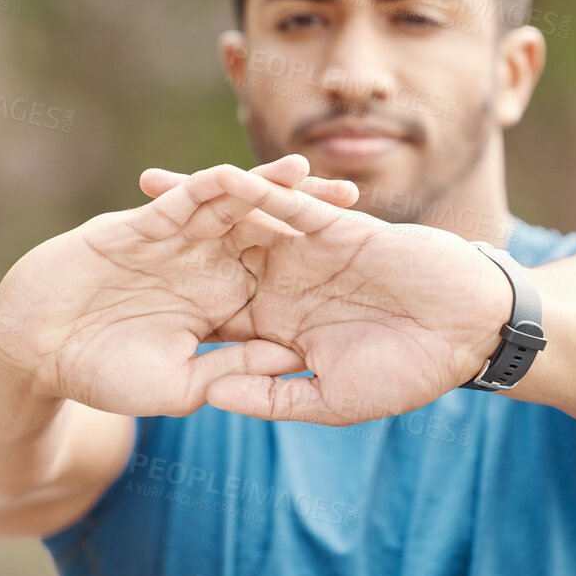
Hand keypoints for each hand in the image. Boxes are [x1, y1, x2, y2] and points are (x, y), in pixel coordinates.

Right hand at [0, 156, 356, 416]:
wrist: (35, 350)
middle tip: (355, 202)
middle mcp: (206, 267)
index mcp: (222, 306)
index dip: (319, 272)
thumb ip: (234, 369)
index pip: (281, 282)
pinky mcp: (143, 224)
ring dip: (268, 188)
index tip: (363, 269)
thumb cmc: (102, 375)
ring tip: (309, 172)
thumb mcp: (180, 384)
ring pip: (234, 207)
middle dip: (309, 216)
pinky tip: (243, 174)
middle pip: (269, 233)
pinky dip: (213, 186)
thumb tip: (292, 359)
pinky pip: (185, 200)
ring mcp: (176, 242)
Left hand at [139, 159, 512, 423]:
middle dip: (166, 247)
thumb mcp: (333, 400)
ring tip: (148, 188)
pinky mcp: (337, 227)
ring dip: (199, 204)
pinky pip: (288, 204)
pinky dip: (256, 188)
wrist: (469, 331)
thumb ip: (273, 399)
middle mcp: (285, 284)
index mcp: (279, 327)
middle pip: (212, 260)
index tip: (115, 313)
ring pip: (241, 223)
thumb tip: (210, 399)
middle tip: (106, 236)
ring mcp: (309, 253)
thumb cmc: (410, 371)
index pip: (212, 317)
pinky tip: (216, 175)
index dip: (166, 312)